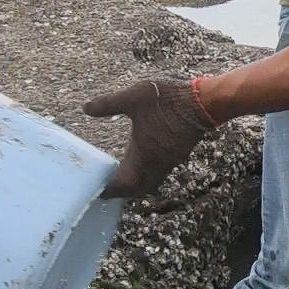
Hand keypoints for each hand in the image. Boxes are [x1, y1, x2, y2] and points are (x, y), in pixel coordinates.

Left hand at [82, 79, 217, 197]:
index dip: (110, 190)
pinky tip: (140, 162)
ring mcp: (168, 161)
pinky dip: (146, 175)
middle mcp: (156, 164)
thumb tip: (85, 108)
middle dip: (122, 191)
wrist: (203, 102)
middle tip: (107, 188)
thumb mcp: (133, 97)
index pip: (124, 184)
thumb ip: (108, 104)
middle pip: (137, 189)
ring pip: (149, 182)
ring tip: (121, 178)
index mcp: (143, 156)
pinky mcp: (176, 154)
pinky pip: (158, 173)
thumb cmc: (168, 101)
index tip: (98, 191)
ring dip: (135, 184)